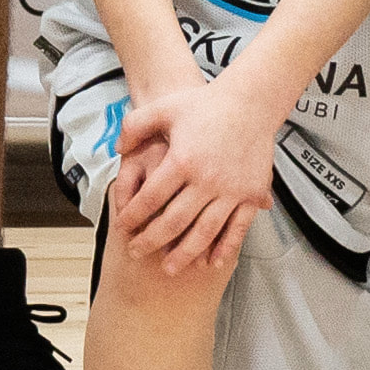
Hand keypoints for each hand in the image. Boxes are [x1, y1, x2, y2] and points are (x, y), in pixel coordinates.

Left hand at [109, 76, 275, 276]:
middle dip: (152, 240)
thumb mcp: (164, 108)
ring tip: (169, 268)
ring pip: (204, 231)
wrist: (250, 102)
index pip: (151, 197)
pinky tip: (212, 262)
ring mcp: (231, 190)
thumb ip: (135, 126)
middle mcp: (206, 179)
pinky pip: (237, 228)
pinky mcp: (251, 195)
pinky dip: (225, 247)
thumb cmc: (204, 104)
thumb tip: (117, 149)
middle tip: (136, 252)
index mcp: (182, 160)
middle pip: (174, 221)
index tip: (123, 226)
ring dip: (185, 253)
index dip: (134, 215)